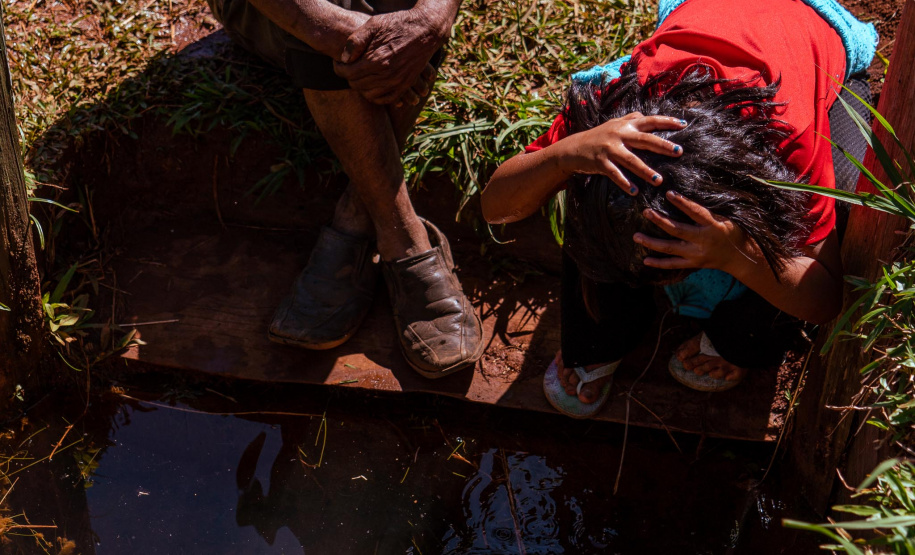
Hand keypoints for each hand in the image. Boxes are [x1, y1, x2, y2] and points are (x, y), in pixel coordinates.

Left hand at [333, 9, 448, 104]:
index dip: (338, 68)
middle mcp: (387, 75)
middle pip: (356, 84)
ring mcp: (397, 83)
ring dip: (360, 87)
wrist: (426, 30)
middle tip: (348, 67)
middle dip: (348, 76)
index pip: (347, 73)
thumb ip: (356, 41)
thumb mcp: (374, 24)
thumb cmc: (398, 24)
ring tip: (359, 75)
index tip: (338, 62)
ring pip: (369, 94)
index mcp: (376, 60)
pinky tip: (372, 87)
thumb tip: (344, 58)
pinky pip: (386, 99)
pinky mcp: (405, 86)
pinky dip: (376, 96)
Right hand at [560, 112, 685, 194]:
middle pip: (645, 139)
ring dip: (645, 170)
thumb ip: (629, 119)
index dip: (666, 121)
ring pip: (631, 160)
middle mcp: (619, 134)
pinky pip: (615, 174)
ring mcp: (609, 149)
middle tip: (679, 152)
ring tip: (658, 180)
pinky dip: (624, 183)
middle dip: (663, 145)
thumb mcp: (613, 124)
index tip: (683, 124)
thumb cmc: (597, 136)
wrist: (573, 148)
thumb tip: (644, 115)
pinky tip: (634, 192)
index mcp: (625, 125)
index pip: (649, 121)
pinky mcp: (600, 162)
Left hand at [633, 190, 756, 273]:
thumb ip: (707, 211)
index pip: (695, 212)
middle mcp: (703, 241)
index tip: (669, 193)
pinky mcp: (693, 264)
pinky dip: (658, 263)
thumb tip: (685, 197)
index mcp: (713, 226)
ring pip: (670, 248)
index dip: (682, 203)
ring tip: (636, 236)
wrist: (740, 257)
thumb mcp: (725, 218)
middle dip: (660, 221)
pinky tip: (645, 260)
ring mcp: (696, 254)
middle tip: (646, 212)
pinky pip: (673, 264)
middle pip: (677, 230)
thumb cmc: (733, 231)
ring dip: (652, 242)